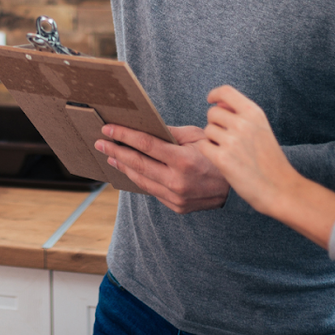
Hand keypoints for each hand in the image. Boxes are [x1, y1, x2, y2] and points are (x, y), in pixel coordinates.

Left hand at [97, 124, 228, 213]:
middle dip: (115, 151)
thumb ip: (171, 133)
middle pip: (137, 164)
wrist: (235, 189)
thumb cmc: (216, 156)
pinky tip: (129, 170)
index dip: (124, 136)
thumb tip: (145, 127)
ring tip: (110, 156)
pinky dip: (138, 178)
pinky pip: (151, 190)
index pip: (146, 145)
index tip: (108, 129)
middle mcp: (177, 181)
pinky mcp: (175, 206)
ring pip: (141, 180)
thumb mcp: (198, 137)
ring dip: (122, 167)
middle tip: (100, 142)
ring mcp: (176, 197)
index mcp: (183, 160)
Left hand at [197, 85, 334, 247]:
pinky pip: (203, 146)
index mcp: (254, 113)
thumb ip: (240, 115)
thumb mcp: (261, 129)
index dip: (215, 94)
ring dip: (213, 140)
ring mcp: (232, 141)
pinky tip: (223, 161)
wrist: (281, 189)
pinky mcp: (222, 158)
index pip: (226, 91)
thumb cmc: (270, 160)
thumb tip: (216, 103)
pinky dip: (209, 153)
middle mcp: (243, 123)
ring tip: (230, 152)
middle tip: (227, 140)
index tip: (211, 100)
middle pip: (212, 113)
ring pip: (207, 131)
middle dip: (215, 124)